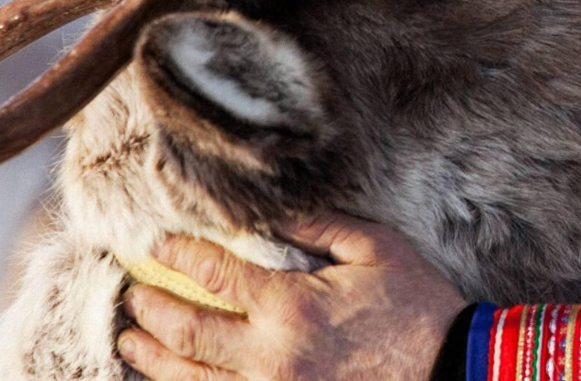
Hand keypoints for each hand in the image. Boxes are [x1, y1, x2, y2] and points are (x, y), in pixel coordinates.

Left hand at [118, 213, 465, 380]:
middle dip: (151, 311)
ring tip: (132, 341)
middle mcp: (270, 354)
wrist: (448, 368)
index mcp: (291, 306)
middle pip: (187, 333)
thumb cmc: (416, 304)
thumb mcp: (376, 249)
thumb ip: (320, 227)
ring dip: (155, 358)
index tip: (157, 244)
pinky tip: (177, 377)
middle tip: (132, 294)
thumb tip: (273, 216)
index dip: (179, 256)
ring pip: (193, 378)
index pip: (215, 275)